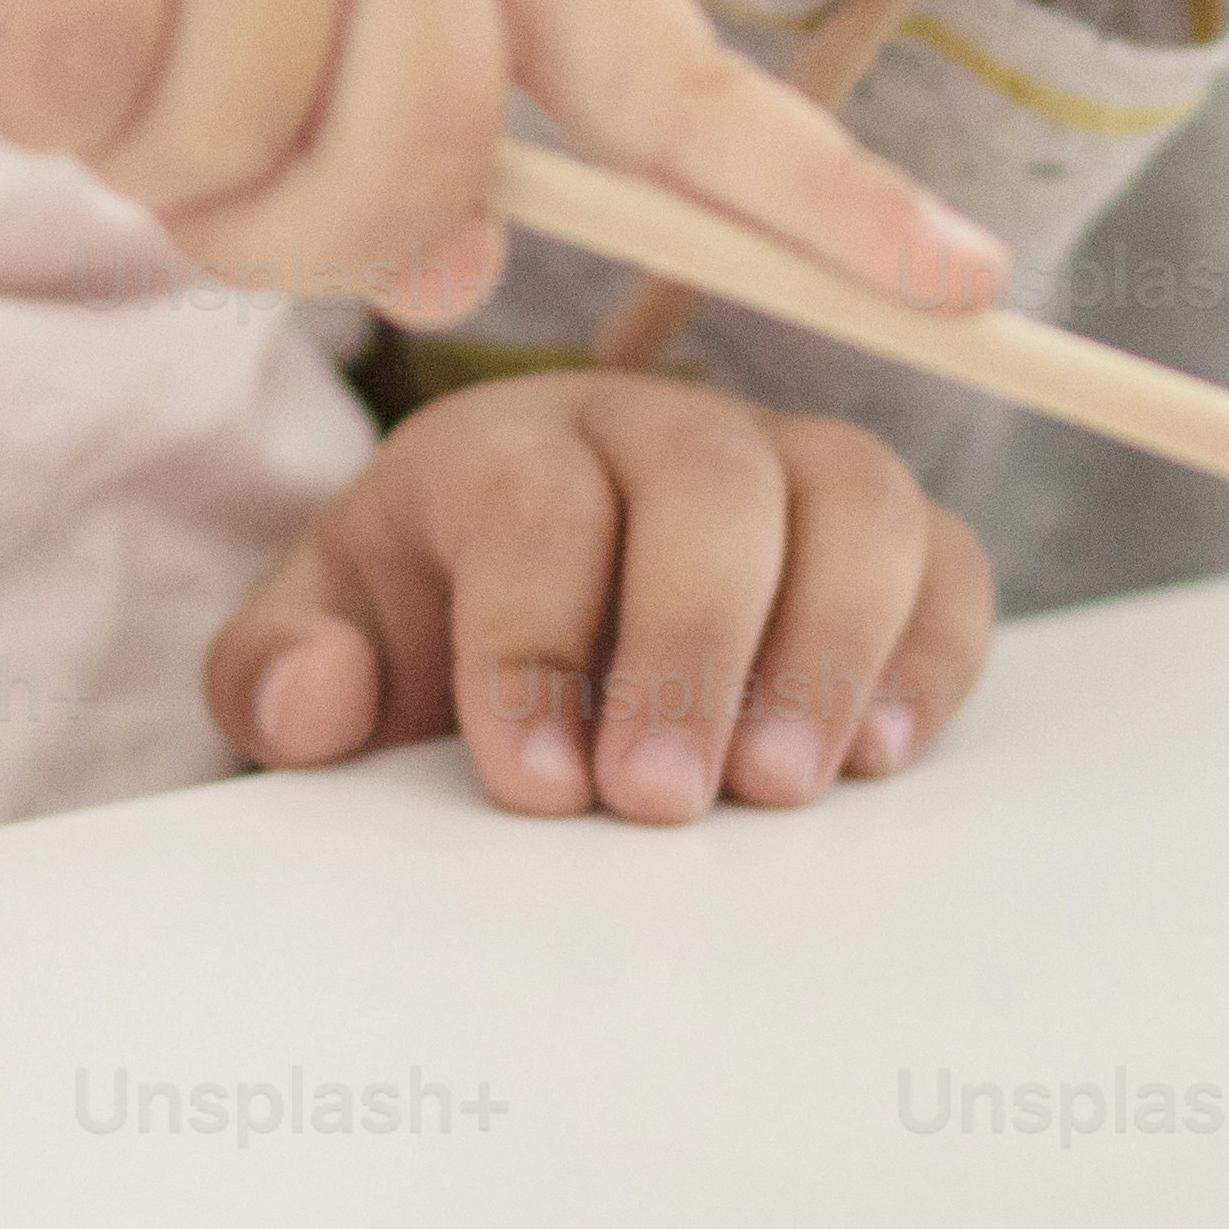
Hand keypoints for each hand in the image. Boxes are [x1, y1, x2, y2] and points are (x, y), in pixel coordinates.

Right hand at [0, 0, 1011, 333]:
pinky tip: (6, 4)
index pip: (678, 75)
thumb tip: (451, 266)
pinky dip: (26, 97)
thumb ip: (400, 147)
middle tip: (178, 150)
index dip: (823, 197)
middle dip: (275, 230)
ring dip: (131, 159)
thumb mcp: (299, 11)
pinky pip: (86, 99)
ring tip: (92, 44)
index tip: (974, 293)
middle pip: (414, 172)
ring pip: (236, 157)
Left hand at [209, 367, 992, 818]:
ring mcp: (785, 467)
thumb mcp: (327, 640)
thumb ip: (279, 672)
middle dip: (687, 648)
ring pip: (851, 498)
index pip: (536, 504)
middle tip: (659, 802)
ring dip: (826, 647)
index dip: (534, 642)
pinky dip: (930, 652)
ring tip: (779, 789)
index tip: (534, 784)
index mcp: (507, 441)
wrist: (525, 604)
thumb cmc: (432, 620)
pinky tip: (882, 757)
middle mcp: (656, 426)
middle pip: (708, 487)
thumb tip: (311, 701)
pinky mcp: (888, 533)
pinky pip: (949, 560)